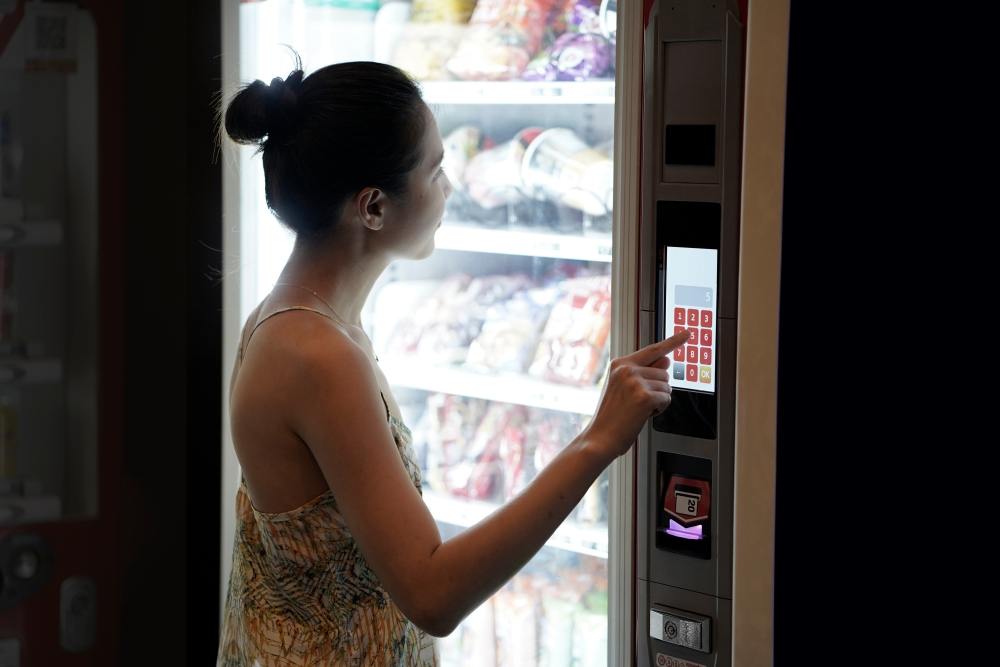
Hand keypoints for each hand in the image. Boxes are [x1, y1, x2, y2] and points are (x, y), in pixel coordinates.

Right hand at [584, 330, 689, 461]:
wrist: (600, 438)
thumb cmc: (612, 417)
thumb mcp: (625, 389)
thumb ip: (645, 373)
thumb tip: (667, 359)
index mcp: (620, 364)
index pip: (653, 349)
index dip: (673, 341)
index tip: (688, 333)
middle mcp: (627, 369)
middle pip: (664, 373)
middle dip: (658, 389)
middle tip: (637, 403)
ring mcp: (635, 381)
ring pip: (667, 387)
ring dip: (658, 401)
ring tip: (637, 410)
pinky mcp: (644, 396)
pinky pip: (666, 399)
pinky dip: (659, 410)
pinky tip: (642, 415)